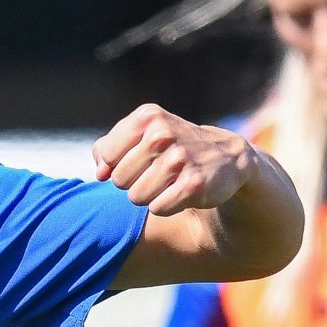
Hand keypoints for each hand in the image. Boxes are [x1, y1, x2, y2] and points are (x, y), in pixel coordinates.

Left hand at [92, 104, 257, 216]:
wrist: (225, 156)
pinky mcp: (194, 184)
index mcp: (147, 117)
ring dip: (149, 196)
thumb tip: (101, 174)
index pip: (107, 156)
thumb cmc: (170, 147)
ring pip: (136, 197)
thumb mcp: (139, 135)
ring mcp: (179, 158)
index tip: (138, 160)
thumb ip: (106, 149)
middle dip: (133, 182)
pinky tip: (181, 192)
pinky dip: (166, 206)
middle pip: (119, 180)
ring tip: (168, 182)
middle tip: (156, 173)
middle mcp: (163, 133)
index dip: (117, 165)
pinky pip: (157, 208)